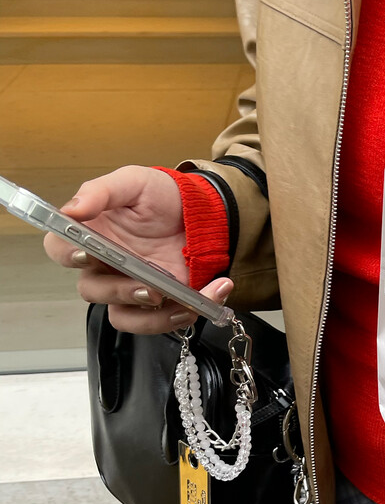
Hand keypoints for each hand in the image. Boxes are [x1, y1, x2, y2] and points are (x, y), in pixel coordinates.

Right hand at [42, 164, 232, 332]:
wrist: (203, 211)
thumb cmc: (162, 196)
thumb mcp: (134, 182)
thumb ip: (101, 191)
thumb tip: (73, 208)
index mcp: (92, 235)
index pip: (60, 248)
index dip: (67, 255)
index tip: (87, 254)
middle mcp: (107, 266)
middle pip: (92, 290)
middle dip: (118, 291)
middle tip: (147, 286)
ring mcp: (132, 287)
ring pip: (122, 317)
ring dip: (149, 317)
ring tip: (180, 301)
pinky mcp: (160, 301)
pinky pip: (158, 321)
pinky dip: (182, 315)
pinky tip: (206, 296)